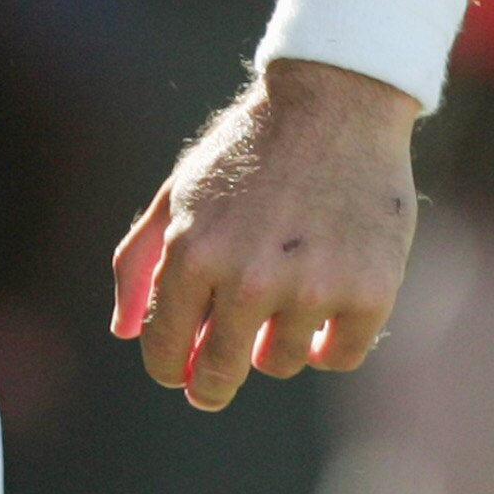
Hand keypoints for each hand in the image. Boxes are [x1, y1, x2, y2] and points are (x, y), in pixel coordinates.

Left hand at [109, 59, 417, 412]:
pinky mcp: (369, 292)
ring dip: (273, 346)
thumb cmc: (248, 151)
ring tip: (278, 309)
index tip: (178, 371)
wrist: (335, 105)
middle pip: (220, 370)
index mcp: (192, 252)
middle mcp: (248, 278)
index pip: (166, 345)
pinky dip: (327, 346)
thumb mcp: (178, 193)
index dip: (169, 367)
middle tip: (212, 388)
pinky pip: (338, 356)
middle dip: (210, 384)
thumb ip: (140, 261)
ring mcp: (311, 288)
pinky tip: (321, 319)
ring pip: (280, 362)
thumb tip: (124, 333)